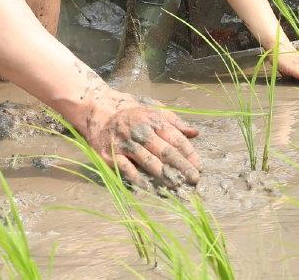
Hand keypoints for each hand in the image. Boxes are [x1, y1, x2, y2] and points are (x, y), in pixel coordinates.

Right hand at [79, 94, 201, 189]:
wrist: (99, 113)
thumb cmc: (132, 114)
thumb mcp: (153, 110)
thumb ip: (174, 122)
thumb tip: (195, 132)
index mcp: (153, 120)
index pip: (175, 138)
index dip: (189, 153)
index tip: (199, 167)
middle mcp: (140, 131)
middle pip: (165, 151)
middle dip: (182, 166)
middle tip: (194, 179)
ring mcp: (126, 144)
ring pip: (149, 161)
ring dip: (164, 175)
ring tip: (177, 185)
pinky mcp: (111, 155)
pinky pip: (127, 169)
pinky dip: (139, 179)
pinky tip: (150, 188)